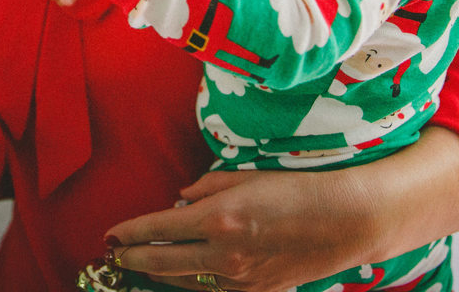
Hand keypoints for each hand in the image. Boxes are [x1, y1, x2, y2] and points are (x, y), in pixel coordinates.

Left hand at [104, 128, 458, 291]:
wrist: (349, 220)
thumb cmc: (299, 188)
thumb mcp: (246, 177)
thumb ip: (206, 188)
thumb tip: (180, 199)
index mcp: (217, 218)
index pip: (157, 229)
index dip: (128, 234)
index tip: (110, 235)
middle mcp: (223, 254)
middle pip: (162, 263)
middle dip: (133, 260)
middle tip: (114, 256)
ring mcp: (241, 279)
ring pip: (186, 281)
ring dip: (161, 273)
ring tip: (143, 265)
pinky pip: (215, 289)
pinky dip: (196, 282)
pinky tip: (187, 274)